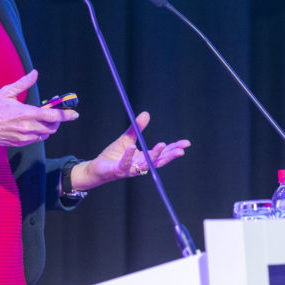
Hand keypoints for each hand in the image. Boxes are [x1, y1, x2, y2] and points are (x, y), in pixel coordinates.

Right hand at [0, 70, 77, 158]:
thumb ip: (24, 83)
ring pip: (45, 134)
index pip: (53, 115)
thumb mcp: (7, 92)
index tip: (74, 114)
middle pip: (52, 127)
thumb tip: (35, 73)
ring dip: (48, 127)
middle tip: (53, 113)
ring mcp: (24, 137)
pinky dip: (39, 133)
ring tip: (42, 118)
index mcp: (27, 113)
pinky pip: (36, 140)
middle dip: (56, 120)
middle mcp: (28, 127)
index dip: (66, 115)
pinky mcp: (19, 143)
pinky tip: (32, 126)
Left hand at [71, 111, 190, 190]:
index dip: (174, 148)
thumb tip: (146, 113)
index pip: (163, 154)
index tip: (186, 144)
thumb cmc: (114, 155)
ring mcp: (130, 169)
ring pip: (144, 164)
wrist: (97, 168)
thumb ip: (137, 128)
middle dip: (170, 155)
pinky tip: (132, 147)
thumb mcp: (127, 139)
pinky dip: (129, 156)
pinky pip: (125, 164)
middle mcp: (140, 166)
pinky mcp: (118, 170)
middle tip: (181, 150)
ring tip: (162, 145)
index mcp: (144, 158)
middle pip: (158, 161)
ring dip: (154, 155)